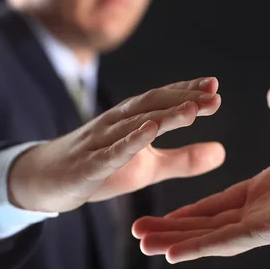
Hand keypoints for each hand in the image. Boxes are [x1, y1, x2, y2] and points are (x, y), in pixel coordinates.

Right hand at [8, 77, 223, 211]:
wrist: (47, 181)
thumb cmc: (101, 168)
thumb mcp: (148, 168)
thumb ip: (183, 160)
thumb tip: (222, 152)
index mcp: (131, 120)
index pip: (162, 101)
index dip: (187, 93)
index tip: (215, 88)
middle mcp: (116, 123)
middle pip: (152, 105)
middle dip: (183, 98)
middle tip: (213, 95)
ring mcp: (100, 142)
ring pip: (135, 124)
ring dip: (164, 115)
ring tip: (192, 109)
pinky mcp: (89, 165)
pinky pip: (112, 152)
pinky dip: (131, 141)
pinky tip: (150, 131)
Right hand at [132, 87, 269, 262]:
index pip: (221, 203)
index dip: (190, 212)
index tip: (162, 216)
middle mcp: (268, 208)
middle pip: (211, 224)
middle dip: (175, 231)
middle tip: (140, 236)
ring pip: (216, 237)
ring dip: (179, 242)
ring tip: (144, 246)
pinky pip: (233, 241)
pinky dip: (202, 249)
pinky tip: (173, 255)